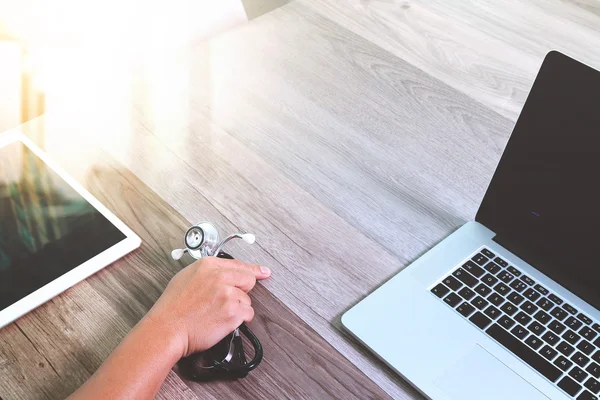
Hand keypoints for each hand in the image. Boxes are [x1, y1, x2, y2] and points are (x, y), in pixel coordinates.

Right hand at [144, 256, 270, 357]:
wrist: (168, 329)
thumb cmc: (173, 307)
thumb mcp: (186, 277)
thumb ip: (208, 272)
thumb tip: (223, 273)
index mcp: (209, 265)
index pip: (239, 264)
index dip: (254, 269)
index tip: (264, 271)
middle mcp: (220, 277)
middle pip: (249, 279)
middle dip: (243, 290)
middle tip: (228, 301)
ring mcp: (228, 294)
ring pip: (247, 300)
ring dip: (238, 308)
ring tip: (217, 313)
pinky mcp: (233, 312)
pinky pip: (248, 314)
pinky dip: (239, 320)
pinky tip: (223, 321)